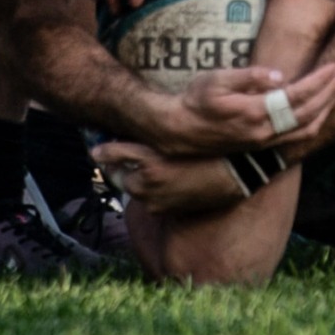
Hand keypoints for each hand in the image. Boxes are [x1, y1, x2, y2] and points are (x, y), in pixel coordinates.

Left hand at [90, 142, 252, 216]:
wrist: (238, 173)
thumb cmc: (213, 145)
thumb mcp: (183, 131)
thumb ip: (159, 130)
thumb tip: (143, 123)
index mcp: (149, 162)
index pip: (113, 155)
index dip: (104, 151)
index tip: (96, 149)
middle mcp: (147, 185)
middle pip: (118, 176)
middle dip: (116, 166)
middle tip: (114, 158)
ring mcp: (155, 201)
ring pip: (132, 188)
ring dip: (132, 178)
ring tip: (136, 167)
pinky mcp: (166, 210)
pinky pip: (148, 199)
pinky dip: (147, 190)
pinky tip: (156, 180)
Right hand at [163, 62, 334, 154]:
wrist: (179, 131)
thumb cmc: (196, 100)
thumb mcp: (217, 80)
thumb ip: (249, 77)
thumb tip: (279, 75)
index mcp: (255, 114)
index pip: (298, 97)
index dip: (320, 82)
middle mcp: (263, 133)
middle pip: (308, 113)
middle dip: (330, 93)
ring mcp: (263, 142)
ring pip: (305, 129)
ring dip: (325, 109)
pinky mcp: (260, 146)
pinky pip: (295, 138)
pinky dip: (312, 123)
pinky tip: (318, 112)